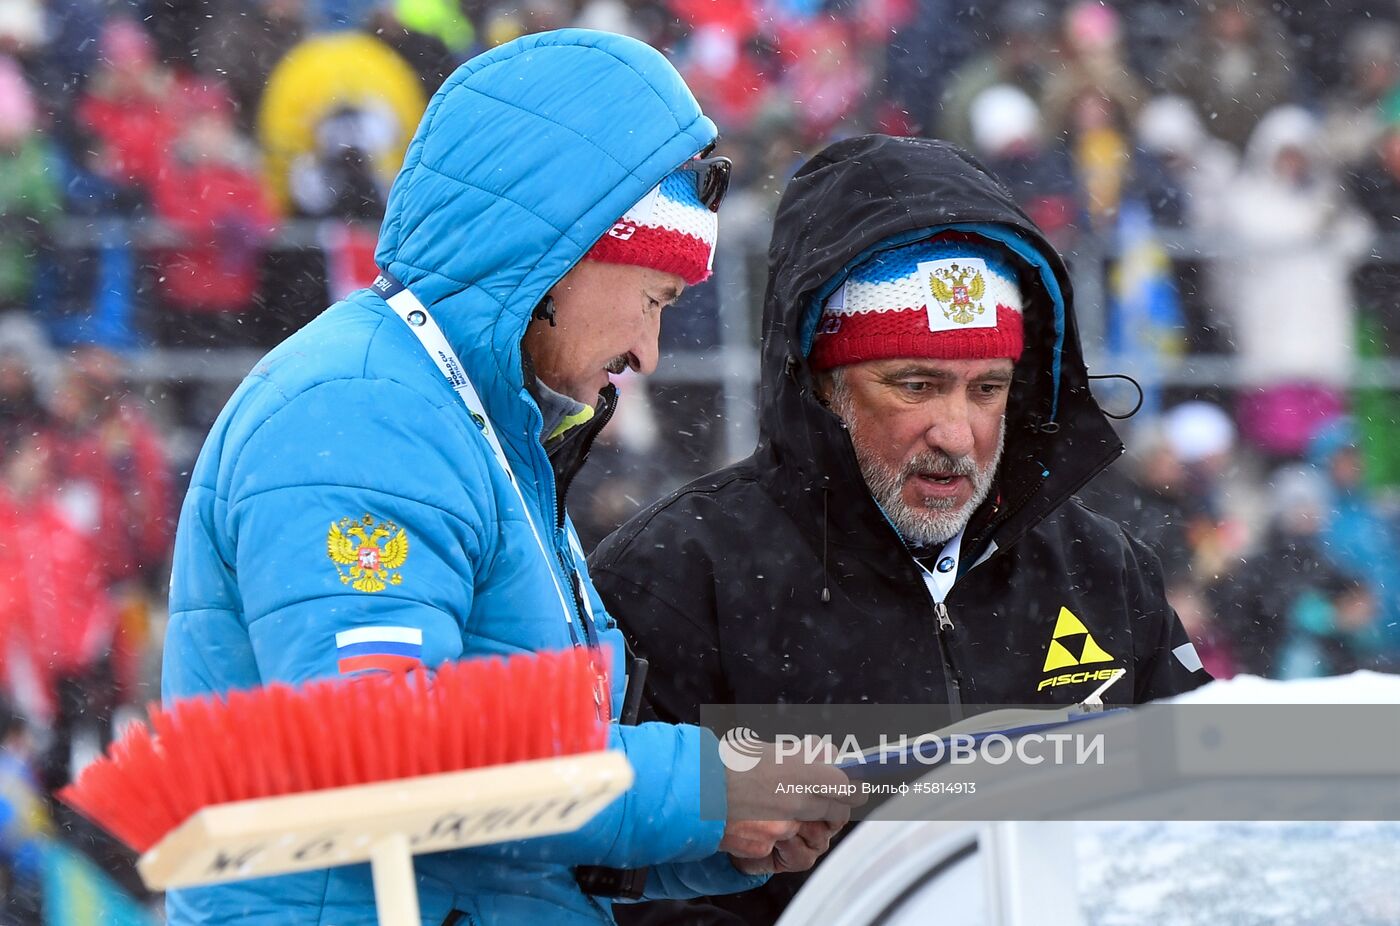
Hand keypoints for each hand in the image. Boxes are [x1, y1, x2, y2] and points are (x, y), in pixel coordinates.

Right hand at [719, 739, 861, 864]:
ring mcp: (783, 827)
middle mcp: (797, 800)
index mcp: (802, 771)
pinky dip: (775, 839)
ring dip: (806, 828)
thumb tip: (829, 755)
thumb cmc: (728, 764)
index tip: (852, 789)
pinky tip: (759, 825)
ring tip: (787, 816)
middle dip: (834, 812)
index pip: (847, 786)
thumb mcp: (769, 749)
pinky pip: (782, 847)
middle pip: (836, 813)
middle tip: (827, 806)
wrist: (694, 788)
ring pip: (811, 835)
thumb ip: (804, 755)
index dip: (852, 790)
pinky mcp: (766, 846)